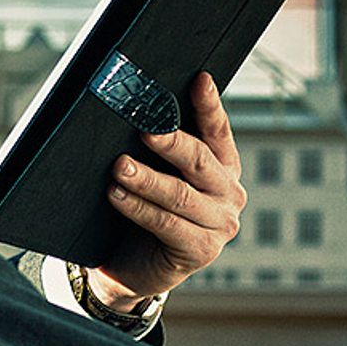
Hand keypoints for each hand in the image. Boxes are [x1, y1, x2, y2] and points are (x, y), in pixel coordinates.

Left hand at [92, 72, 245, 305]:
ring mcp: (220, 225)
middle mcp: (229, 194)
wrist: (133, 266)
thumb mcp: (156, 173)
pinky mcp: (200, 251)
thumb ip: (157, 147)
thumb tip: (136, 106)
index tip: (199, 79)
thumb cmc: (144, 208)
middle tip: (145, 130)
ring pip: (180, 194)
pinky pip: (166, 223)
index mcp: (224, 166)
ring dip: (146, 178)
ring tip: (119, 167)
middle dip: (171, 142)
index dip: (209, 105)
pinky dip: (138, 208)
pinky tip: (117, 196)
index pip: (218, 130)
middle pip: (199, 160)